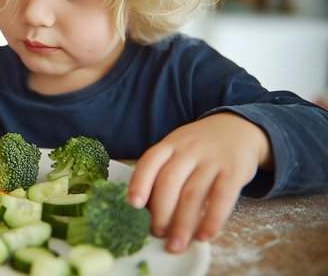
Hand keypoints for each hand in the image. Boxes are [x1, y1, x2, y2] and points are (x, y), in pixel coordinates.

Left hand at [128, 113, 270, 252]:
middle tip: (157, 234)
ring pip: (193, 193)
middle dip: (161, 213)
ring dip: (183, 223)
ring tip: (177, 243)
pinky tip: (205, 235)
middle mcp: (188, 150)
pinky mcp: (235, 170)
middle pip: (169, 182)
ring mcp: (212, 159)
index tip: (133, 204)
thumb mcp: (178, 149)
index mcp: (169, 145)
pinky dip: (212, 218)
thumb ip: (163, 172)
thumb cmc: (199, 149)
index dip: (139, 183)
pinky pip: (222, 196)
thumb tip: (146, 211)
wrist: (238, 129)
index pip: (149, 162)